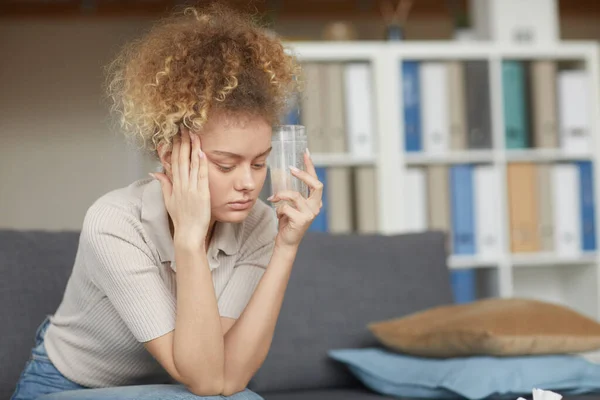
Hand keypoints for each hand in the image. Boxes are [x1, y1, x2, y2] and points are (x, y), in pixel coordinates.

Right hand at [150, 126, 210, 243]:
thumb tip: (155, 172)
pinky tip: (201, 152)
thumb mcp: (169, 200)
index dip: (175, 147)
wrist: (188, 234)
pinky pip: (202, 176)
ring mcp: (192, 189)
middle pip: (181, 160)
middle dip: (183, 143)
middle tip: (184, 128)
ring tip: (194, 135)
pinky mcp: (202, 194)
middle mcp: (182, 185)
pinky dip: (201, 164)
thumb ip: (164, 184)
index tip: (177, 135)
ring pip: (192, 165)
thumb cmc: (180, 218)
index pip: (174, 162)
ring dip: (193, 148)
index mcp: (174, 186)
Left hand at [268, 150, 322, 247]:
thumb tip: (284, 175)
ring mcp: (310, 214)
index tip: (305, 153)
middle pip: (315, 184)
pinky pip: (286, 207)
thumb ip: (292, 193)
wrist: (286, 242)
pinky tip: (278, 215)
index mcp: (315, 201)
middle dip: (303, 174)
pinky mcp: (302, 221)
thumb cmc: (288, 221)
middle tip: (290, 168)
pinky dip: (279, 209)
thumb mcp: (291, 204)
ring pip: (294, 196)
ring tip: (273, 198)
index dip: (311, 166)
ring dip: (281, 195)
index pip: (315, 180)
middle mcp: (316, 207)